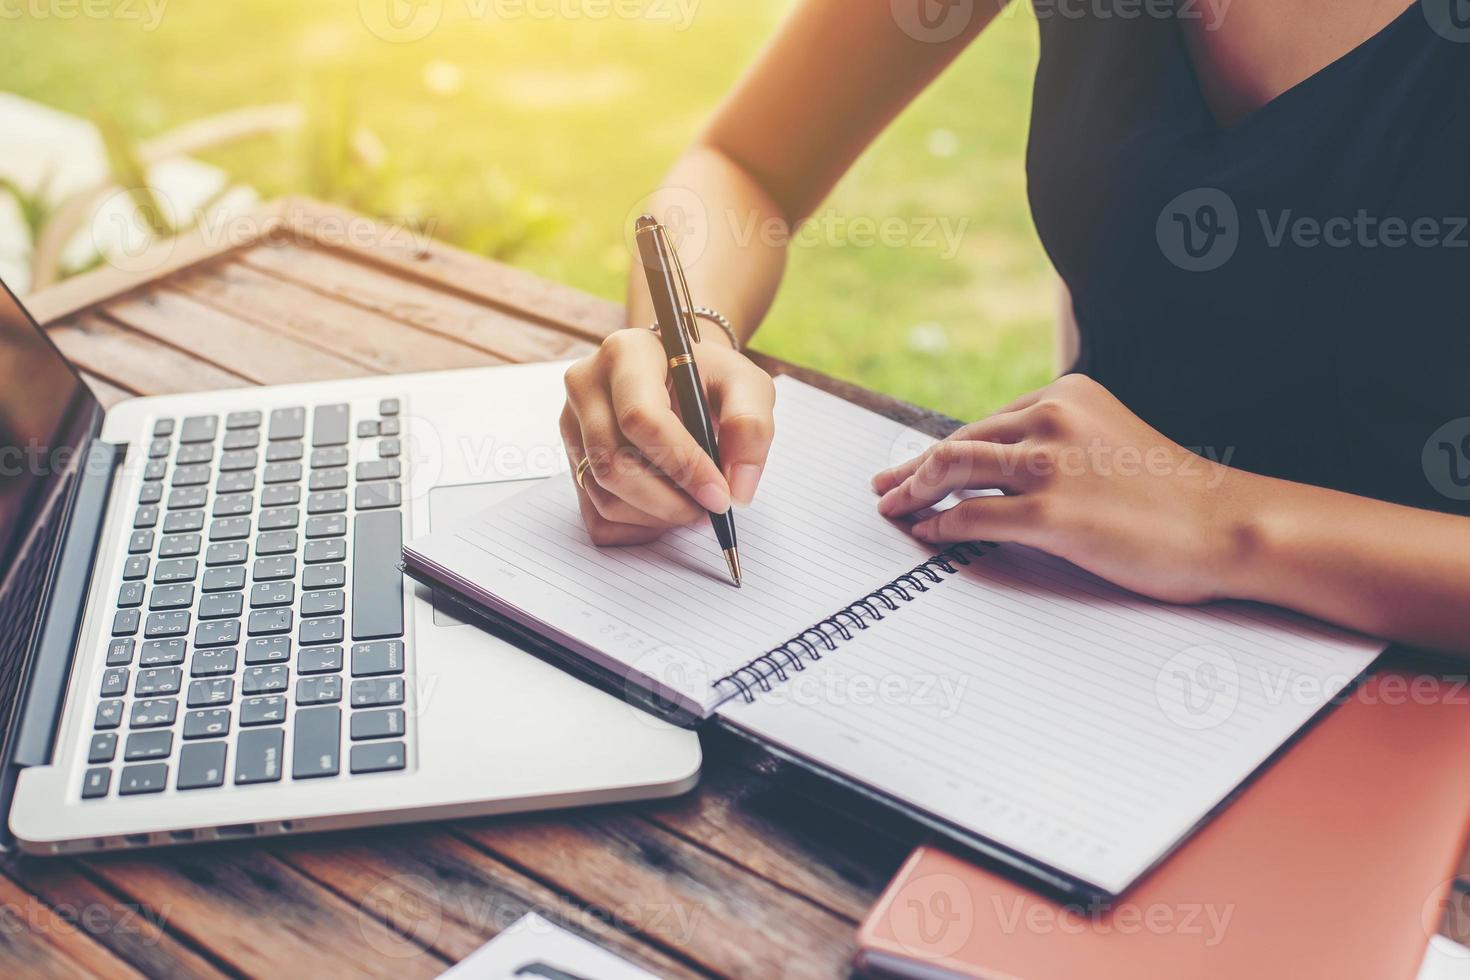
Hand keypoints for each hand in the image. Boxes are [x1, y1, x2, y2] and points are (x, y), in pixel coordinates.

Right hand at [561, 328, 775, 544]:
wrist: (680, 378)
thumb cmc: (711, 379)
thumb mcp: (747, 386)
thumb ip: (751, 428)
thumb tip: (737, 489)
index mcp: (626, 353)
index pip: (641, 418)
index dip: (683, 464)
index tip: (719, 496)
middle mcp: (586, 386)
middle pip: (613, 464)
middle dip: (668, 502)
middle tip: (710, 510)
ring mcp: (572, 426)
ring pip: (604, 496)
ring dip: (656, 517)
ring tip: (693, 505)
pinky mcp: (572, 461)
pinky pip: (597, 517)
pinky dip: (638, 528)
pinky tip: (667, 510)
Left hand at [872, 374, 1258, 603]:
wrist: (1229, 525)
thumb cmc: (1176, 494)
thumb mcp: (1113, 439)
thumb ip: (1063, 440)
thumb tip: (1006, 467)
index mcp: (1066, 395)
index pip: (987, 423)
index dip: (943, 448)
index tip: (915, 466)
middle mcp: (1052, 419)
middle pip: (960, 441)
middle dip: (913, 468)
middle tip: (886, 488)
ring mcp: (1050, 464)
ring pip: (953, 468)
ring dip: (913, 491)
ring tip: (894, 509)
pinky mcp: (1051, 512)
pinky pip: (971, 514)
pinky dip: (940, 523)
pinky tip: (928, 532)